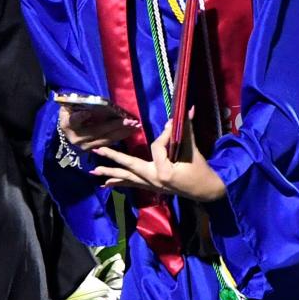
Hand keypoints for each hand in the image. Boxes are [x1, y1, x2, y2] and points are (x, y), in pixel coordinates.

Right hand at [60, 103, 137, 150]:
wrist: (69, 129)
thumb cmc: (72, 112)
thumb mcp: (73, 105)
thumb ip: (81, 103)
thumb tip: (95, 103)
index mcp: (68, 124)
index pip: (73, 120)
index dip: (80, 117)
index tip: (87, 113)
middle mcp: (76, 138)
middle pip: (96, 131)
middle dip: (114, 125)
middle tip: (129, 120)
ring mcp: (85, 146)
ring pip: (106, 139)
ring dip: (122, 132)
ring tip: (135, 125)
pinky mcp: (93, 149)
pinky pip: (109, 143)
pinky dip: (121, 136)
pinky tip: (132, 130)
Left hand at [92, 118, 226, 202]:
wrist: (205, 191)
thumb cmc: (200, 170)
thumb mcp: (193, 150)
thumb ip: (186, 131)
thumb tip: (187, 109)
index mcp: (164, 172)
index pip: (157, 148)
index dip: (165, 135)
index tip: (172, 125)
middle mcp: (153, 180)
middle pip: (130, 166)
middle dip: (113, 157)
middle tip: (97, 150)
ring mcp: (150, 185)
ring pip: (127, 178)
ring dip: (110, 173)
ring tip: (93, 171)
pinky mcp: (150, 187)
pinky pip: (131, 184)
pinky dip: (119, 183)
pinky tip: (105, 184)